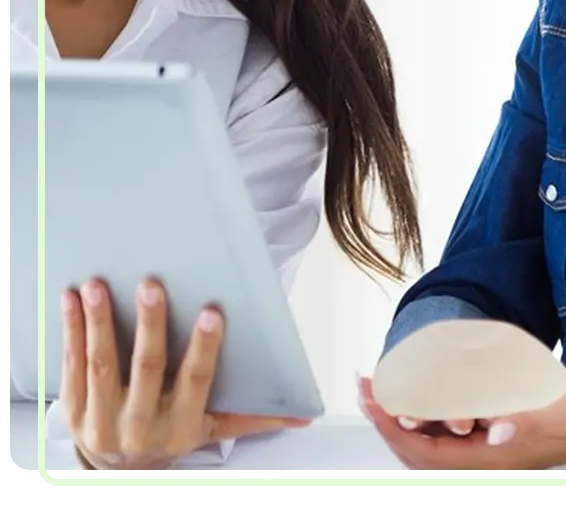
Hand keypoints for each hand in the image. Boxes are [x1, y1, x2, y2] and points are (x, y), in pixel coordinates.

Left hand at [61, 278, 309, 470]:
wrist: (118, 473)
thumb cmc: (170, 437)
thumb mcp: (210, 431)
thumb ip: (252, 418)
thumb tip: (303, 415)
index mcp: (179, 425)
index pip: (196, 380)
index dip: (204, 346)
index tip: (210, 312)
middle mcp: (139, 425)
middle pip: (147, 367)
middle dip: (150, 324)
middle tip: (151, 284)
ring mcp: (101, 419)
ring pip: (102, 363)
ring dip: (99, 321)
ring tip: (98, 285)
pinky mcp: (72, 411)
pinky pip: (71, 365)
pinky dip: (70, 330)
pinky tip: (71, 299)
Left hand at [357, 375, 565, 471]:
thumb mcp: (550, 417)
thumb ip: (523, 423)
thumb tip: (498, 429)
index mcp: (488, 460)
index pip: (424, 452)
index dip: (392, 428)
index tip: (373, 400)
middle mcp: (480, 456)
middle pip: (418, 447)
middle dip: (387, 419)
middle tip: (366, 387)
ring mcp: (485, 444)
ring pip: (431, 436)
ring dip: (404, 412)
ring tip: (384, 385)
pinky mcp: (492, 428)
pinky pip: (449, 424)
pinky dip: (428, 407)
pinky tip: (421, 386)